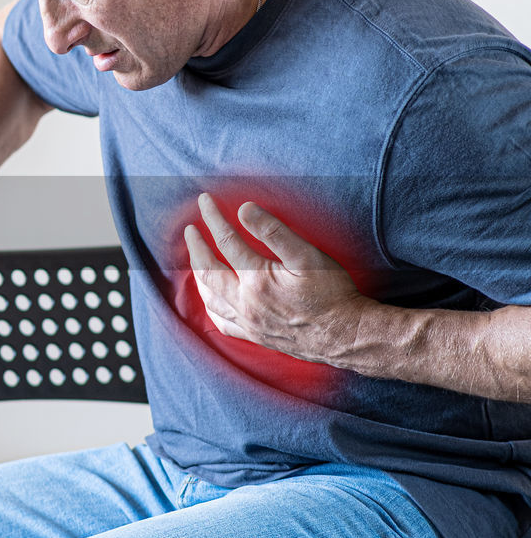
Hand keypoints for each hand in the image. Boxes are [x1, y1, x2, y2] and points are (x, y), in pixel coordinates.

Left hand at [183, 193, 365, 365]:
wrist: (347, 336)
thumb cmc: (332, 294)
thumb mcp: (307, 256)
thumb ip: (274, 232)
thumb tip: (245, 209)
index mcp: (256, 279)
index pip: (226, 241)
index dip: (213, 218)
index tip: (204, 201)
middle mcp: (245, 302)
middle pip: (208, 271)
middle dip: (196, 247)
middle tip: (190, 230)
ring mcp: (248, 322)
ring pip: (210, 298)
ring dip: (198, 276)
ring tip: (195, 260)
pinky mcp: (256, 336)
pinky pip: (222, 323)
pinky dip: (211, 308)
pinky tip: (211, 300)